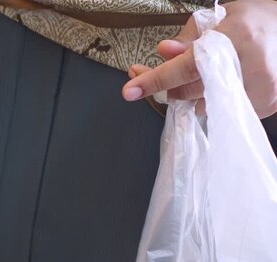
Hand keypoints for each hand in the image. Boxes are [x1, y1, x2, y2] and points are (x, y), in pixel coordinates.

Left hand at [121, 0, 276, 118]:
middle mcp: (250, 67)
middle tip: (160, 72)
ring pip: (201, 105)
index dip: (155, 79)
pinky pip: (220, 111)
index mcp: (236, 38)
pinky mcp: (265, 105)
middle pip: (189, 90)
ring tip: (202, 71)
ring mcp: (261, 90)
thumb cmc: (255, 21)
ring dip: (191, 92)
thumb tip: (163, 53)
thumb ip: (188, 38)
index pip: (186, 66)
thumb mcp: (219, 17)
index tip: (130, 90)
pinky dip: (211, 99)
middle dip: (169, 85)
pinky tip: (218, 82)